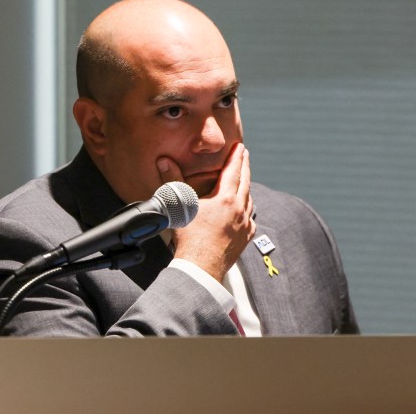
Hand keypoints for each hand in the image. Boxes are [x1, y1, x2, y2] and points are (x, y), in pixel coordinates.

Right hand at [156, 143, 255, 281]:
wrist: (200, 268)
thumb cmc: (189, 238)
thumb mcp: (179, 205)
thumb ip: (172, 180)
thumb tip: (164, 160)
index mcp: (225, 199)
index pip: (233, 171)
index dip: (236, 157)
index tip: (240, 146)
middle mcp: (239, 210)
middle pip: (245, 183)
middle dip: (245, 167)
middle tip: (245, 156)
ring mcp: (244, 226)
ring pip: (250, 201)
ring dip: (247, 188)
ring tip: (244, 182)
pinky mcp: (245, 239)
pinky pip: (251, 219)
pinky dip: (248, 210)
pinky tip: (245, 211)